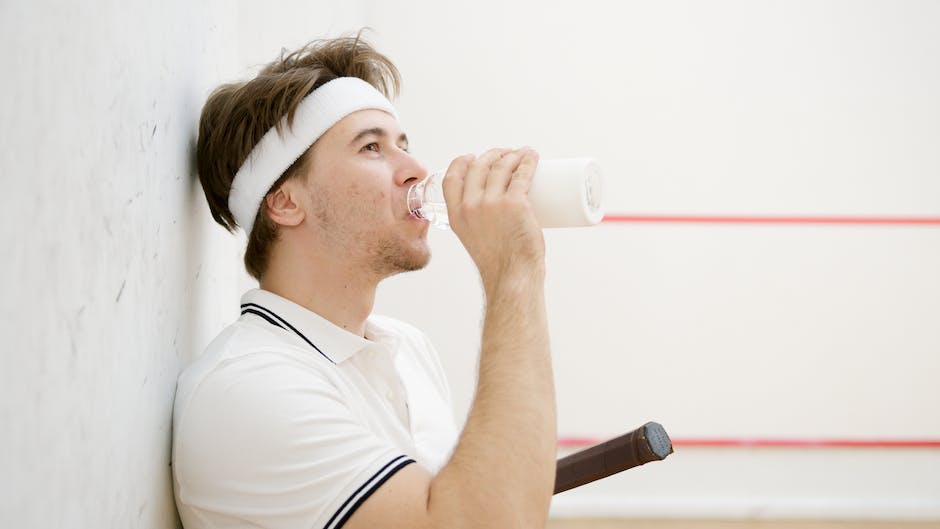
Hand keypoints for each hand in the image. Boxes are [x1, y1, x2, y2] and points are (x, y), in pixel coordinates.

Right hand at [441, 147, 544, 289]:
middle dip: (494, 154)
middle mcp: (470, 206)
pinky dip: (528, 161)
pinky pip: (522, 174)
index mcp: (456, 215)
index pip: (451, 178)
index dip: (462, 162)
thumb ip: (477, 224)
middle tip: (507, 154)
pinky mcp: (515, 204)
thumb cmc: (498, 264)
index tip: (473, 157)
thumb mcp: (473, 240)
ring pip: (502, 166)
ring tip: (524, 154)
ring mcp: (492, 203)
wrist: (511, 277)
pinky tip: (532, 157)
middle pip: (479, 166)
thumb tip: (495, 212)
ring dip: (513, 154)